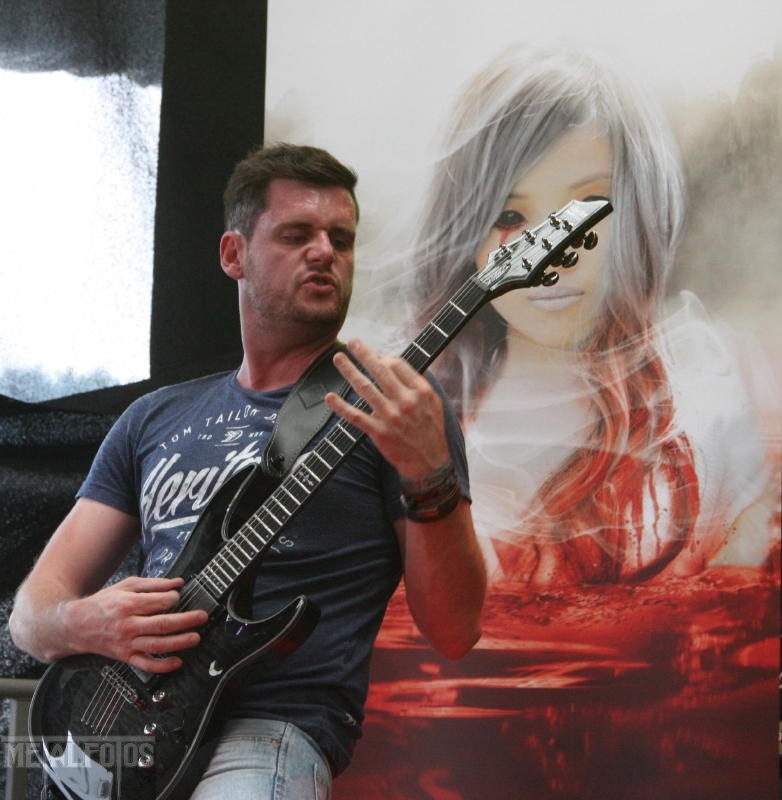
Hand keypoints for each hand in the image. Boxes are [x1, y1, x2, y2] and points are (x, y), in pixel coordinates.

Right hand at [65, 576, 208, 672]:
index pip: (158, 603)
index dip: (173, 599)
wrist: (76, 625)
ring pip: (157, 645)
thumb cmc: (103, 603)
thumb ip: (154, 584)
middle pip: (162, 624)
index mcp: (128, 605)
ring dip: (179, 643)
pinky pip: (146, 665)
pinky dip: (162, 666)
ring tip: (196, 637)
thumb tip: (178, 582)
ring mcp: (127, 643)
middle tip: (202, 616)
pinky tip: (177, 662)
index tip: (178, 596)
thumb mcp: (126, 586)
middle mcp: (128, 625)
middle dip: (185, 621)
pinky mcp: (126, 657)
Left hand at [325, 339, 450, 478]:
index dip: (384, 357)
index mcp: (420, 391)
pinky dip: (341, 407)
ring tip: (338, 358)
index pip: (397, 364)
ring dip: (349, 371)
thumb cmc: (431, 431)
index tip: (377, 357)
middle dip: (364, 353)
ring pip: (365, 388)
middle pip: (380, 370)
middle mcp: (405, 401)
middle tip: (352, 342)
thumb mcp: (434, 402)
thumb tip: (397, 365)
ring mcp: (390, 417)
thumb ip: (418, 384)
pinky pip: (355, 417)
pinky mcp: (379, 432)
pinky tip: (330, 397)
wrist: (430, 463)